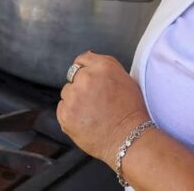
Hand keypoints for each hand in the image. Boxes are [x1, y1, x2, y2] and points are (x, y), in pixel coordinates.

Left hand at [57, 52, 149, 167]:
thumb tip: (86, 55)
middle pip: (73, 76)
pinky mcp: (65, 114)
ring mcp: (73, 97)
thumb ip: (104, 64)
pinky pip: (62, 109)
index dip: (87, 71)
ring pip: (67, 93)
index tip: (92, 82)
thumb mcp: (125, 78)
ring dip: (75, 100)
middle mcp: (85, 78)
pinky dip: (71, 114)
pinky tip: (86, 121)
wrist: (129, 139)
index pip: (82, 60)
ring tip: (93, 113)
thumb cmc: (131, 111)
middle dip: (81, 86)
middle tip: (96, 101)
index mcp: (102, 66)